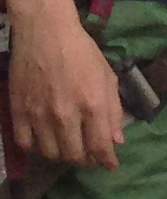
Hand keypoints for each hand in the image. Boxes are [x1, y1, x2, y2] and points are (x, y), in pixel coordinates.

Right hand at [11, 8, 125, 170]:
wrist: (45, 33)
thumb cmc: (82, 53)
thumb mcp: (108, 77)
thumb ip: (113, 111)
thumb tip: (116, 141)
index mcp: (92, 104)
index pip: (100, 146)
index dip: (106, 160)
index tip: (110, 165)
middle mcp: (65, 114)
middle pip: (74, 155)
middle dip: (85, 161)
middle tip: (89, 156)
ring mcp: (38, 114)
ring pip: (50, 153)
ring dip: (62, 156)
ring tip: (68, 148)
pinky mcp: (18, 110)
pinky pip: (25, 143)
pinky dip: (36, 148)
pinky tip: (44, 141)